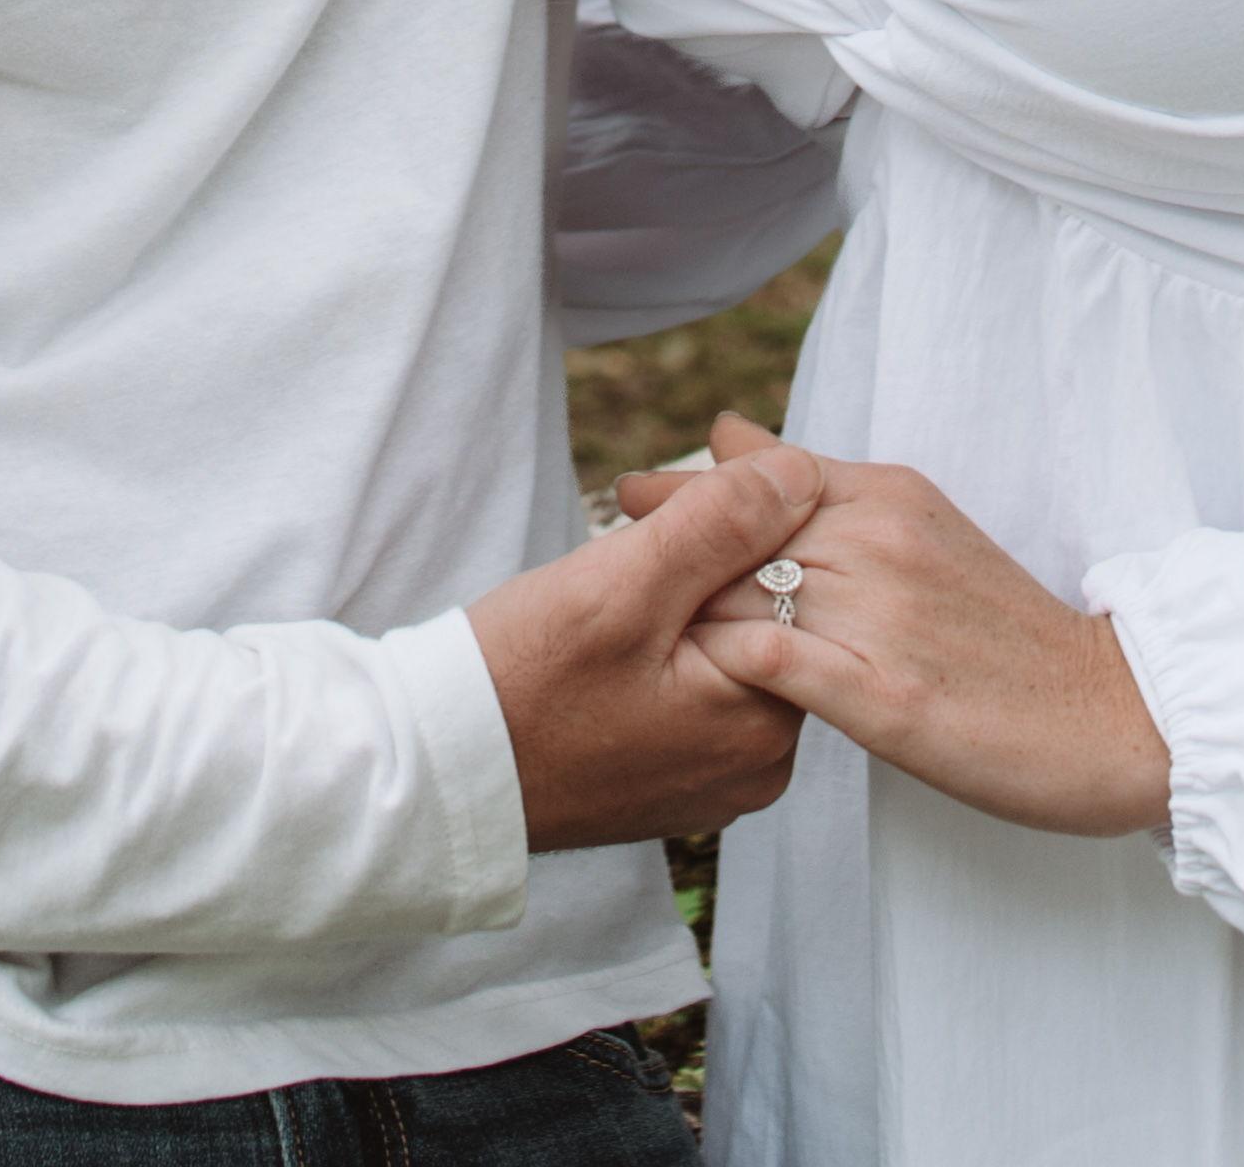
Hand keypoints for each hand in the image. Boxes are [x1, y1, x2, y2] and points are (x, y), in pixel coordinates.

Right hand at [464, 438, 825, 851]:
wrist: (440, 774)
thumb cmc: (522, 684)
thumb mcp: (622, 585)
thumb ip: (721, 524)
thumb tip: (804, 474)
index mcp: (764, 723)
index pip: (792, 581)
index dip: (742, 507)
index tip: (693, 468)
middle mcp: (759, 763)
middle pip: (763, 611)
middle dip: (713, 541)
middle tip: (640, 505)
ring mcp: (716, 775)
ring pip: (726, 638)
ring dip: (685, 582)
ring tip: (616, 558)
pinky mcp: (675, 774)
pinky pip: (697, 680)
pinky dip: (667, 632)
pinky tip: (612, 617)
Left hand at [615, 411, 1171, 841]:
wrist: (1109, 713)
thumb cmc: (1004, 630)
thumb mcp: (918, 527)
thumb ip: (822, 485)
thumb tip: (731, 432)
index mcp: (890, 494)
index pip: (763, 471)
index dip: (690, 484)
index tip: (632, 492)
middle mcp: (881, 542)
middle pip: (741, 526)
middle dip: (665, 531)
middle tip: (604, 532)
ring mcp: (883, 620)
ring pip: (747, 588)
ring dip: (676, 595)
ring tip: (615, 607)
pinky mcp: (887, 700)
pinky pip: (781, 664)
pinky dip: (726, 659)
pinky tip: (683, 668)